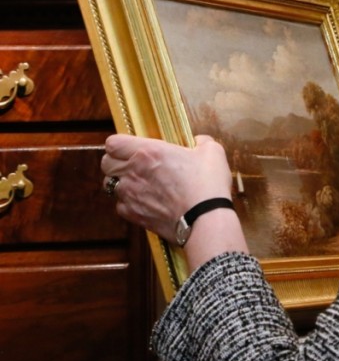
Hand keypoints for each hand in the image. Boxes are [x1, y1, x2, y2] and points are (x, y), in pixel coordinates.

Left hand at [102, 134, 245, 269]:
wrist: (205, 219)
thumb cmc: (208, 184)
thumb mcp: (212, 152)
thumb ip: (201, 142)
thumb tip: (199, 141)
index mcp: (148, 152)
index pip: (113, 143)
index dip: (120, 144)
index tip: (132, 147)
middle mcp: (133, 172)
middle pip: (105, 164)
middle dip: (116, 162)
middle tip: (133, 165)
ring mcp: (131, 195)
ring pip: (110, 186)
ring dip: (122, 183)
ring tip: (140, 185)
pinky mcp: (134, 215)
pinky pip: (121, 206)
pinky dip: (129, 204)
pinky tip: (146, 202)